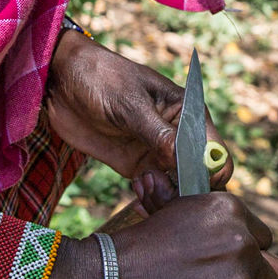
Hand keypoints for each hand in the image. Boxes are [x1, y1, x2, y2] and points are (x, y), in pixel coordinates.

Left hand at [44, 30, 231, 186]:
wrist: (61, 82)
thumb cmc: (101, 78)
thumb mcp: (130, 103)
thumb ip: (158, 133)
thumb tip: (183, 163)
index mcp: (188, 113)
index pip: (215, 150)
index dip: (211, 172)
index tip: (189, 182)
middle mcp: (179, 137)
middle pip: (200, 175)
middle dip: (188, 191)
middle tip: (161, 188)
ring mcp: (157, 154)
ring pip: (178, 189)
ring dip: (166, 197)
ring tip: (143, 187)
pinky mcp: (136, 167)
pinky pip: (154, 192)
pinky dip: (150, 200)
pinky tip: (137, 192)